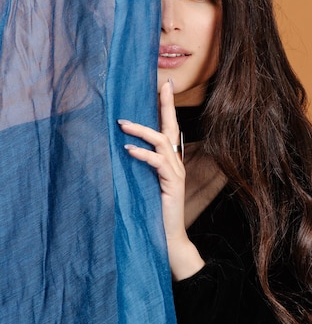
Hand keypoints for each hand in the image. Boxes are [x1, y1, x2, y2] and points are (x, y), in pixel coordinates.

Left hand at [118, 80, 204, 279]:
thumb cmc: (154, 212)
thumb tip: (124, 147)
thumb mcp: (146, 183)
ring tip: (122, 124)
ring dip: (141, 130)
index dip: (167, 107)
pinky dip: (142, 154)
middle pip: (172, 126)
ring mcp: (176, 172)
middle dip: (166, 104)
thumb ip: (142, 166)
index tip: (164, 86)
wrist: (168, 238)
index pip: (169, 128)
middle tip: (161, 85)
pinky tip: (128, 150)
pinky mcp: (172, 183)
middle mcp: (176, 162)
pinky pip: (157, 162)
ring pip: (161, 141)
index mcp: (170, 160)